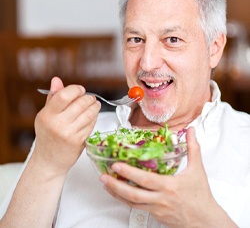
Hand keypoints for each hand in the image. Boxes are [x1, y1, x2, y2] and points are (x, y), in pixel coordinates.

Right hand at [33, 77, 100, 176]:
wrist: (49, 160)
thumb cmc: (48, 136)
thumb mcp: (46, 115)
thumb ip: (53, 97)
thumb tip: (57, 80)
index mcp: (47, 115)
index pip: (64, 95)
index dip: (76, 89)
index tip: (81, 90)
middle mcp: (57, 124)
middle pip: (80, 103)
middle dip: (89, 98)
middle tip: (91, 98)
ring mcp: (69, 134)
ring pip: (89, 114)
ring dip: (95, 107)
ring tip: (95, 105)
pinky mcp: (79, 141)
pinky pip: (92, 124)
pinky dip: (95, 118)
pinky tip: (93, 116)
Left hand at [100, 127, 236, 226]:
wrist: (205, 221)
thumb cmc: (200, 196)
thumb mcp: (198, 170)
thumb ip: (193, 148)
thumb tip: (191, 131)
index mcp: (169, 186)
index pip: (145, 179)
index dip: (129, 172)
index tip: (117, 164)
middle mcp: (160, 199)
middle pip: (133, 194)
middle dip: (116, 185)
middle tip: (103, 176)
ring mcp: (156, 209)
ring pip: (132, 203)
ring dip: (117, 193)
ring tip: (105, 184)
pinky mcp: (155, 215)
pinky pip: (136, 208)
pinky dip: (125, 200)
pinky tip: (118, 193)